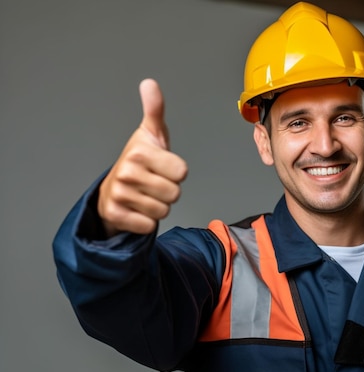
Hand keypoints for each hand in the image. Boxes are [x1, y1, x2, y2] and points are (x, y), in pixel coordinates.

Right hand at [98, 79, 187, 236]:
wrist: (112, 189)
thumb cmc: (139, 161)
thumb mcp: (150, 134)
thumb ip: (154, 109)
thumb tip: (149, 83)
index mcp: (140, 152)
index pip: (182, 173)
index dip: (176, 172)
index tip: (163, 167)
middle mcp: (127, 172)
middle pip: (175, 194)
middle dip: (168, 191)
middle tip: (153, 183)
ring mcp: (119, 194)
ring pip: (163, 211)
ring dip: (158, 207)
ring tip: (145, 195)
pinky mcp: (115, 214)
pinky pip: (149, 226)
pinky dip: (146, 222)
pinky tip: (136, 209)